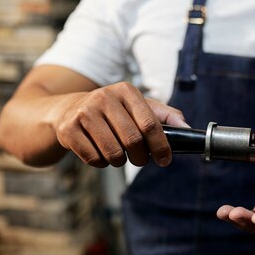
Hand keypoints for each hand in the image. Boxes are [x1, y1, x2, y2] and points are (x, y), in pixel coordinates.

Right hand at [48, 82, 187, 167]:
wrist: (67, 109)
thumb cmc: (112, 111)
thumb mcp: (138, 106)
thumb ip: (165, 116)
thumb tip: (187, 128)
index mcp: (126, 91)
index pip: (150, 124)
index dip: (161, 146)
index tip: (165, 160)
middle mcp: (104, 97)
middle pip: (132, 141)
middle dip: (140, 158)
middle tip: (140, 160)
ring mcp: (83, 112)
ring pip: (113, 153)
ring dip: (120, 162)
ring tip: (118, 155)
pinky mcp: (68, 129)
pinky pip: (93, 158)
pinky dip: (101, 163)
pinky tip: (100, 153)